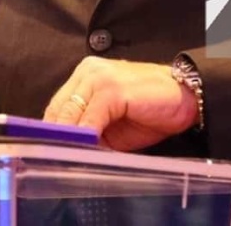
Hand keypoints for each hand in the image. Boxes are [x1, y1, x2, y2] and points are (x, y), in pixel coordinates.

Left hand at [43, 57, 198, 150]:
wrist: (186, 98)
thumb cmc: (150, 110)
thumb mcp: (113, 123)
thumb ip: (89, 130)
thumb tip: (66, 151)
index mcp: (85, 76)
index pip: (57, 107)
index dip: (50, 131)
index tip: (45, 152)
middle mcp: (88, 72)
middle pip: (59, 109)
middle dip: (55, 137)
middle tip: (52, 159)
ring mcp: (100, 78)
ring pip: (70, 112)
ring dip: (67, 138)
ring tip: (66, 158)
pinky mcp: (113, 89)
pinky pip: (90, 118)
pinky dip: (85, 136)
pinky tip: (86, 149)